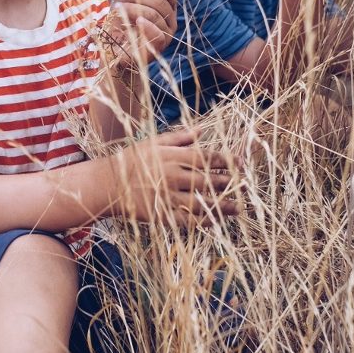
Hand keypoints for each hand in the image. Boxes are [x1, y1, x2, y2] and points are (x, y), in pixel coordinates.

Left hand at [98, 0, 176, 67]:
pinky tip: (137, 22)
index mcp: (165, 5)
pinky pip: (157, 34)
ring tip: (117, 11)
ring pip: (155, 15)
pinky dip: (147, 26)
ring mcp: (166, 34)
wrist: (115, 52)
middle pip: (160, 1)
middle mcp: (170, 19)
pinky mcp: (159, 47)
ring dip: (133, 9)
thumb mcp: (121, 1)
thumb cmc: (120, 25)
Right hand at [111, 127, 240, 223]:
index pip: (207, 158)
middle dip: (229, 183)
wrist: (108, 184)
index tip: (241, 164)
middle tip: (245, 186)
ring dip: (222, 206)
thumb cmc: (132, 160)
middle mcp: (173, 175)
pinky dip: (203, 221)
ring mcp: (167, 196)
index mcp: (172, 156)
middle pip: (208, 181)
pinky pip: (187, 220)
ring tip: (237, 208)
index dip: (227, 161)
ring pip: (201, 203)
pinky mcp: (161, 214)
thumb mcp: (154, 142)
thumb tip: (202, 130)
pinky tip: (215, 221)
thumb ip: (180, 137)